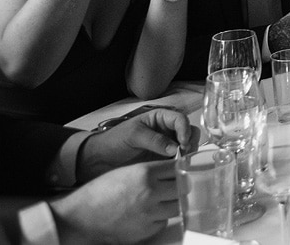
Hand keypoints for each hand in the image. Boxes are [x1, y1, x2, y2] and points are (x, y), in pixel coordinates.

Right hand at [49, 160, 179, 244]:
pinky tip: (149, 214)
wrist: (80, 218)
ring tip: (162, 201)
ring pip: (178, 205)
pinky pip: (164, 221)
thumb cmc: (99, 193)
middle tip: (177, 186)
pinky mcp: (146, 230)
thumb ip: (150, 171)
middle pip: (184, 187)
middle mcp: (150, 192)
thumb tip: (173, 172)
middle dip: (182, 186)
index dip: (181, 170)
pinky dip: (161, 218)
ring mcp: (150, 213)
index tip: (182, 171)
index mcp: (144, 173)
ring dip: (173, 202)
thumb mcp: (126, 172)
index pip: (177, 168)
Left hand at [78, 108, 198, 181]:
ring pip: (187, 146)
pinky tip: (177, 170)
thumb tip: (175, 149)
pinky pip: (178, 160)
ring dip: (188, 153)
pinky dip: (181, 164)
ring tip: (181, 164)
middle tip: (184, 155)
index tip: (183, 144)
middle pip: (189, 131)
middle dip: (190, 142)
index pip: (180, 119)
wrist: (99, 160)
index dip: (185, 130)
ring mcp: (167, 145)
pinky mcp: (164, 160)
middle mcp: (167, 130)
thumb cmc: (114, 141)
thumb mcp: (133, 135)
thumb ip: (154, 140)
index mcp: (160, 118)